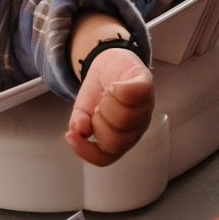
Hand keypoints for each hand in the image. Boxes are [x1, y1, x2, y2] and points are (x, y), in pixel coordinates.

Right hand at [66, 43, 156, 165]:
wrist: (111, 61)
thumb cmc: (100, 90)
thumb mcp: (83, 108)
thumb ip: (79, 122)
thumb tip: (78, 131)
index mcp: (118, 138)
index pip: (105, 157)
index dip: (86, 152)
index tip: (72, 136)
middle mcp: (135, 129)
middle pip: (115, 142)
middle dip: (97, 123)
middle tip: (97, 107)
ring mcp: (144, 109)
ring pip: (124, 119)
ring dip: (106, 104)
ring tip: (106, 93)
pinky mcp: (146, 87)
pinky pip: (135, 94)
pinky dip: (119, 89)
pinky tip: (113, 86)